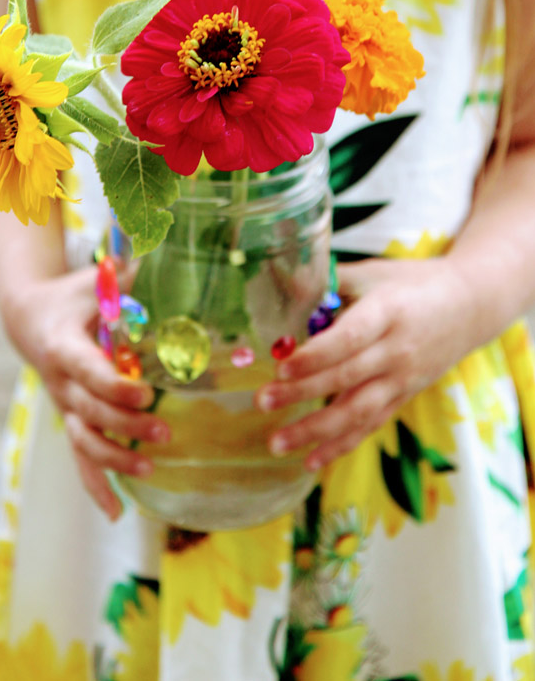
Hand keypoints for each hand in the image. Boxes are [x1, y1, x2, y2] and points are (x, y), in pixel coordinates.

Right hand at [4, 266, 169, 519]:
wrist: (31, 317)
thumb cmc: (73, 295)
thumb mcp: (96, 280)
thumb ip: (129, 274)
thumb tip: (169, 258)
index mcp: (65, 346)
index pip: (88, 372)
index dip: (114, 386)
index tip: (144, 391)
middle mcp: (61, 382)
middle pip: (90, 412)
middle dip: (126, 425)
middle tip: (164, 431)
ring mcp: (64, 406)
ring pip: (83, 441)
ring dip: (114, 459)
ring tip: (150, 467)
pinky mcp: (71, 421)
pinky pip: (80, 458)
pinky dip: (96, 486)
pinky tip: (116, 513)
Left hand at [257, 256, 479, 469]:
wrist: (470, 306)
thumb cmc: (413, 283)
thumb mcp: (374, 272)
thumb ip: (331, 280)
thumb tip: (283, 283)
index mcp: (387, 313)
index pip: (350, 339)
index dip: (316, 356)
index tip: (282, 367)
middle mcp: (396, 351)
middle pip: (346, 378)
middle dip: (301, 393)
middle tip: (262, 401)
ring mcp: (402, 379)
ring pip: (357, 412)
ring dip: (315, 431)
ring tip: (276, 442)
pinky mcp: (403, 398)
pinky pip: (370, 425)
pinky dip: (340, 446)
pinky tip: (310, 461)